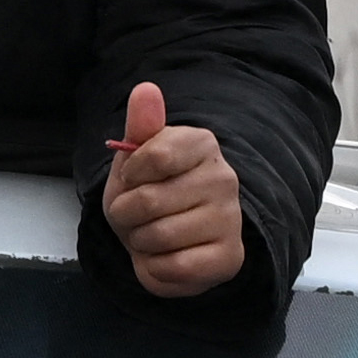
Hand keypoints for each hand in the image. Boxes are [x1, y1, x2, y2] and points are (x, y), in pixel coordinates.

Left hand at [99, 79, 245, 298]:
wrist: (165, 241)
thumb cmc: (149, 192)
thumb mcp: (135, 159)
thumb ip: (141, 126)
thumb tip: (145, 89)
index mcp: (202, 144)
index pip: (155, 155)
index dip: (130, 176)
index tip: (134, 179)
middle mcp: (224, 178)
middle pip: (149, 201)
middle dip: (127, 215)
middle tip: (138, 215)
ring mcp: (230, 218)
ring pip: (159, 236)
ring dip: (140, 243)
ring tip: (151, 235)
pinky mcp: (229, 257)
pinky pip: (174, 267)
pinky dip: (156, 269)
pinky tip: (166, 257)